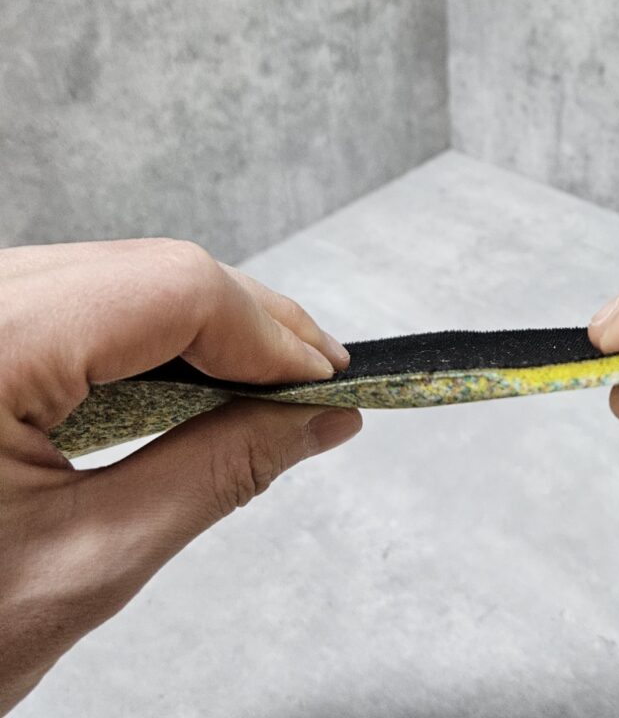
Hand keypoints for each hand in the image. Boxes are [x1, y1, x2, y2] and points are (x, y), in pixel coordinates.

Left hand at [0, 239, 361, 714]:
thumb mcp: (86, 562)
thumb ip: (220, 473)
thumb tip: (320, 421)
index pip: (172, 289)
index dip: (269, 331)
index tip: (327, 380)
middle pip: (151, 270)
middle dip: (248, 326)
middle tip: (311, 385)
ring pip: (119, 276)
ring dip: (204, 328)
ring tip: (261, 386)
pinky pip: (78, 300)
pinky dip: (149, 336)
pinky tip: (186, 380)